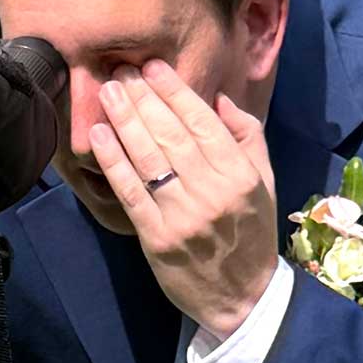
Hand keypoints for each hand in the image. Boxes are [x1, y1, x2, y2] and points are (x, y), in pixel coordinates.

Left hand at [90, 62, 278, 342]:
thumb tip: (218, 98)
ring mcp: (182, 215)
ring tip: (108, 91)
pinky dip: (113, 161)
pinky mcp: (156, 237)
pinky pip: (130, 192)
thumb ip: (245, 137)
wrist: (241, 296)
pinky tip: (99, 136)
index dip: (175, 91)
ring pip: (148, 157)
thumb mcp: (263, 182)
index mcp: (239, 173)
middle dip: (143, 97)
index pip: (202, 121)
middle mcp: (212, 190)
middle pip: (170, 133)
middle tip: (121, 70)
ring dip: (124, 120)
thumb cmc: (251, 233)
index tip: (153, 66)